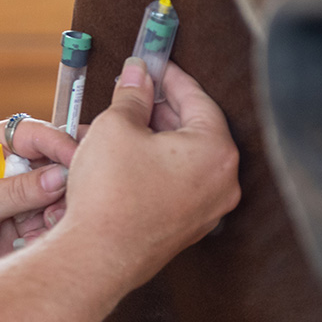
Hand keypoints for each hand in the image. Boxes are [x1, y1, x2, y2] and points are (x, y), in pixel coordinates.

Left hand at [0, 118, 77, 297]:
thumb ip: (17, 191)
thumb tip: (62, 175)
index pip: (39, 133)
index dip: (63, 145)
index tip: (82, 165)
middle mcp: (11, 167)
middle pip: (59, 164)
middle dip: (67, 184)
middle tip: (62, 206)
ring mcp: (20, 198)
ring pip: (62, 197)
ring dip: (61, 213)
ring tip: (45, 228)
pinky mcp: (25, 227)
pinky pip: (54, 225)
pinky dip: (53, 234)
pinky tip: (36, 244)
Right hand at [52, 58, 240, 294]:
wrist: (98, 256)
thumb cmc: (111, 193)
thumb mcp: (115, 127)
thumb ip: (132, 95)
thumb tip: (137, 76)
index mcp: (216, 151)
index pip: (199, 100)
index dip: (171, 78)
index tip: (154, 65)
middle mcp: (222, 182)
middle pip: (196, 129)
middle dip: (163, 108)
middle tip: (135, 92)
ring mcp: (208, 209)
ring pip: (186, 159)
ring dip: (158, 138)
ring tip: (125, 124)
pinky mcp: (187, 228)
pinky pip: (178, 185)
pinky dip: (158, 166)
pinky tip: (128, 159)